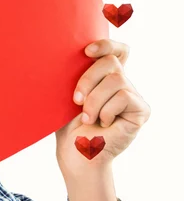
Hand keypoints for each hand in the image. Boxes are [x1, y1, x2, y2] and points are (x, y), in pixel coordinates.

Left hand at [55, 39, 150, 173]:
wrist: (76, 154)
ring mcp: (133, 96)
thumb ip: (72, 77)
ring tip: (87, 117)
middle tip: (75, 101)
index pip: (116, 51)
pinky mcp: (141, 110)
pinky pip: (124, 96)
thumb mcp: (66, 98)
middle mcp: (122, 84)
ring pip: (116, 80)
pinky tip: (103, 124)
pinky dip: (107, 111)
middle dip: (87, 80)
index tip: (86, 52)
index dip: (106, 45)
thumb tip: (59, 56)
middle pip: (110, 62)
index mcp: (104, 78)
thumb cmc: (68, 127)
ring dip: (94, 100)